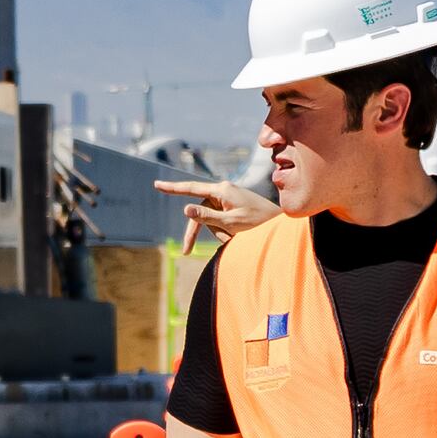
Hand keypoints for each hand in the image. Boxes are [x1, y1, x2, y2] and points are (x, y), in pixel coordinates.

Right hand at [155, 178, 275, 241]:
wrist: (279, 224)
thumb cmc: (257, 223)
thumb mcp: (230, 223)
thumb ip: (206, 217)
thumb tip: (186, 209)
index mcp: (221, 190)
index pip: (191, 189)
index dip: (172, 188)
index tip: (157, 184)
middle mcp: (223, 191)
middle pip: (199, 212)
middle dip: (198, 232)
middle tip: (186, 252)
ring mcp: (228, 198)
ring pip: (210, 219)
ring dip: (218, 233)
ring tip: (236, 237)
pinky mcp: (233, 206)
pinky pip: (220, 221)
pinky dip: (225, 231)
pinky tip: (237, 236)